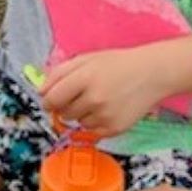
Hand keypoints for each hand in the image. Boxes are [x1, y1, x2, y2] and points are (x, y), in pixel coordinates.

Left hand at [40, 48, 165, 136]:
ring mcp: (105, 115)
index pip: (51, 98)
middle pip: (63, 112)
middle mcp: (94, 99)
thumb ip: (59, 73)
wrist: (151, 74)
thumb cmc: (116, 64)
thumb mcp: (85, 59)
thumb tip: (41, 91)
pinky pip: (92, 131)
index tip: (50, 99)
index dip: (47, 100)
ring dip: (81, 114)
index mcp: (83, 78)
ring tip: (97, 99)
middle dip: (65, 106)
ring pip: (77, 122)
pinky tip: (106, 109)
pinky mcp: (115, 128)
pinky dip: (94, 122)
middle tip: (78, 95)